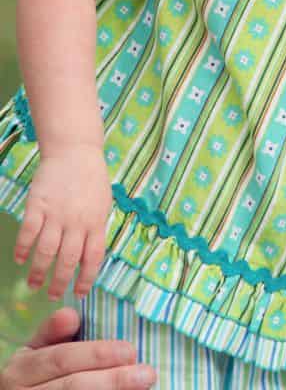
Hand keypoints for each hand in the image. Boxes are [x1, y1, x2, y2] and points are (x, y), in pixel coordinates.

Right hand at [0, 307, 155, 388]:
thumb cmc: (36, 371)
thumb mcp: (37, 350)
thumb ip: (53, 332)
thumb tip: (69, 314)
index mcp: (22, 368)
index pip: (61, 359)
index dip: (96, 354)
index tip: (130, 351)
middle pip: (73, 386)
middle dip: (112, 379)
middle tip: (146, 373)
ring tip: (143, 385)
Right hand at [15, 144, 111, 299]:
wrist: (76, 152)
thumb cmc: (92, 181)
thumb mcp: (103, 205)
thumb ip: (96, 230)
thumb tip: (89, 257)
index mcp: (97, 222)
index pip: (93, 258)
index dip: (86, 278)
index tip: (78, 294)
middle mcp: (78, 221)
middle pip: (68, 259)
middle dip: (60, 282)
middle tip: (52, 295)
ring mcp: (57, 214)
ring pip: (47, 250)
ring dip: (39, 271)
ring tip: (33, 285)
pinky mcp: (38, 205)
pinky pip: (29, 232)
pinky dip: (23, 248)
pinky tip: (20, 260)